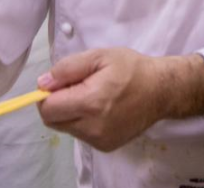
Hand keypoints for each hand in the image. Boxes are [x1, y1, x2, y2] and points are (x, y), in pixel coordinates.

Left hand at [36, 48, 171, 151]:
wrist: (161, 91)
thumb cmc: (131, 69)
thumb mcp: (99, 56)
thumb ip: (67, 69)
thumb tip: (43, 83)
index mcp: (90, 103)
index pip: (48, 109)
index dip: (46, 94)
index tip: (59, 82)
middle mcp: (93, 127)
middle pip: (53, 121)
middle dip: (56, 104)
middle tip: (75, 87)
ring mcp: (100, 140)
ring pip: (65, 128)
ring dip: (69, 113)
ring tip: (90, 96)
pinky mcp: (105, 146)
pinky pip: (80, 134)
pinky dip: (82, 122)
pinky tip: (99, 108)